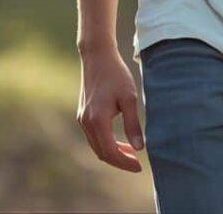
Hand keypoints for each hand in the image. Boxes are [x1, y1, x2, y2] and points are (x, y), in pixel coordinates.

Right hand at [77, 42, 143, 172]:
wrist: (98, 56)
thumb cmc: (116, 74)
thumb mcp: (129, 98)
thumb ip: (133, 124)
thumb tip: (140, 147)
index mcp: (97, 121)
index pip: (110, 152)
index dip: (125, 162)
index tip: (140, 166)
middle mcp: (86, 123)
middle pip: (102, 153)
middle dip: (119, 160)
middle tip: (137, 162)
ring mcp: (82, 119)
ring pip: (97, 146)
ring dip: (113, 151)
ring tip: (132, 151)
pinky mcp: (83, 114)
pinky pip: (94, 136)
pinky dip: (107, 142)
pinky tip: (121, 139)